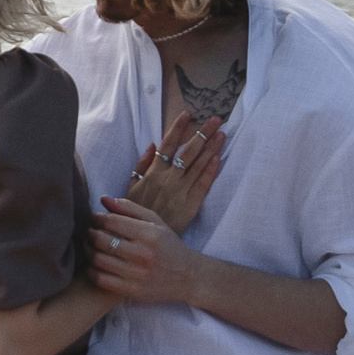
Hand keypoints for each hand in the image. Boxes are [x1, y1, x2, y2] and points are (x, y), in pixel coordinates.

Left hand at [89, 196, 206, 309]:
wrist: (187, 277)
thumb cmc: (168, 246)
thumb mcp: (155, 222)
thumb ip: (129, 208)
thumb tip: (103, 199)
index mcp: (149, 234)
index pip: (111, 221)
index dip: (97, 218)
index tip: (95, 219)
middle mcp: (143, 254)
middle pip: (101, 240)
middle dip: (90, 233)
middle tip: (90, 232)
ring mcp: (137, 275)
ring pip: (98, 259)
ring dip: (87, 250)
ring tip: (89, 246)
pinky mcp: (132, 291)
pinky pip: (101, 279)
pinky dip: (92, 270)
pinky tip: (94, 264)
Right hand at [120, 115, 224, 230]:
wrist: (143, 240)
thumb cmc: (135, 214)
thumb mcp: (131, 188)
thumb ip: (141, 166)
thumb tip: (152, 145)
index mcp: (153, 173)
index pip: (168, 144)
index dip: (178, 128)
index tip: (188, 114)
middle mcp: (168, 179)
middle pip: (188, 151)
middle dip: (202, 133)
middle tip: (216, 119)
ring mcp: (180, 191)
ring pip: (198, 165)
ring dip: (211, 148)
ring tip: (222, 134)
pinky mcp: (191, 205)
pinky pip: (203, 184)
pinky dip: (210, 170)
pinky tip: (218, 157)